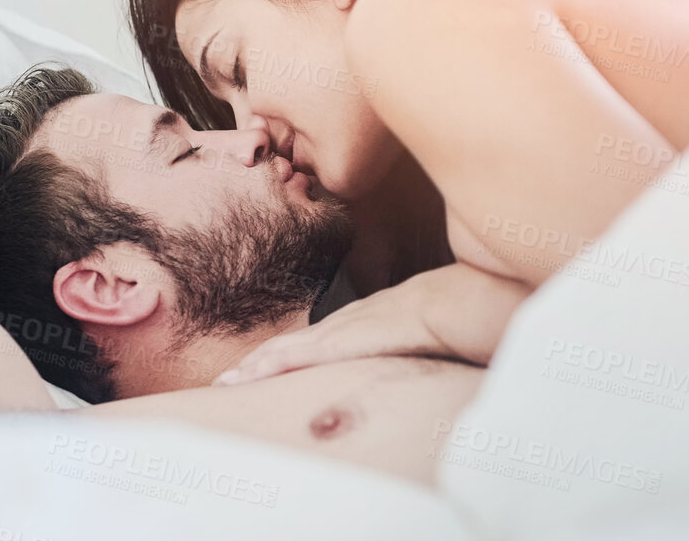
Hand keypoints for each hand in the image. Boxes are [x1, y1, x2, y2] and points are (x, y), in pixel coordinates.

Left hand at [212, 263, 527, 385]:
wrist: (461, 303)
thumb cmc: (457, 318)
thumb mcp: (433, 336)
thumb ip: (423, 349)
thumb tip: (430, 364)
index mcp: (370, 320)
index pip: (323, 340)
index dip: (292, 354)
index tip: (268, 367)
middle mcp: (349, 322)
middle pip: (295, 344)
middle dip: (261, 361)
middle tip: (230, 380)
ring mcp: (342, 330)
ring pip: (287, 351)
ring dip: (255, 368)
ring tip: (228, 384)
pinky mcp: (341, 342)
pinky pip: (296, 357)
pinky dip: (269, 368)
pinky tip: (246, 379)